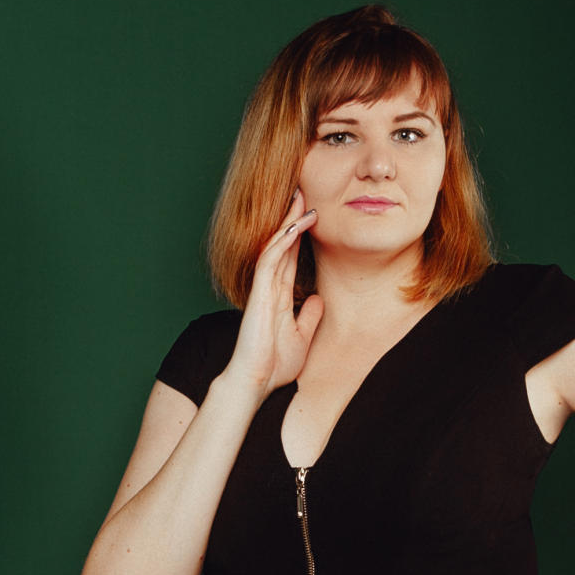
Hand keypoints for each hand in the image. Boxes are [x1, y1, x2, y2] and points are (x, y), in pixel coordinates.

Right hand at [222, 188, 323, 396]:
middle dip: (292, 218)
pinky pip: (270, 259)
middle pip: (282, 244)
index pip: (290, 257)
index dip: (299, 235)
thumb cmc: (273, 365)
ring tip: (301, 198)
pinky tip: (295, 225)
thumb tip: (319, 301)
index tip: (311, 215)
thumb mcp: (301, 337)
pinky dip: (282, 241)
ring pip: (275, 245)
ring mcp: (263, 288)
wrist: (255, 382)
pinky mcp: (259, 293)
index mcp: (278, 296)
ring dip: (288, 222)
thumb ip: (309, 317)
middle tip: (303, 192)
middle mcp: (269, 287)